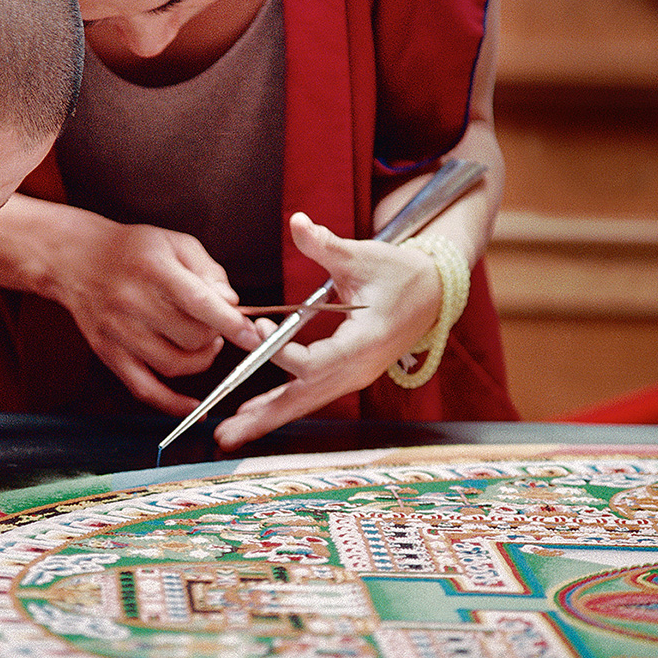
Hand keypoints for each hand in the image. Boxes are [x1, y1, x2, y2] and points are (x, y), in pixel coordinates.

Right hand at [50, 219, 260, 414]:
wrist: (75, 259)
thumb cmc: (132, 250)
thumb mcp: (175, 243)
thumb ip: (210, 271)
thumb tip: (232, 304)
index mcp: (153, 268)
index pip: (198, 302)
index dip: (230, 322)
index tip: (252, 335)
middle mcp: (132, 302)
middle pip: (191, 337)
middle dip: (215, 336)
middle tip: (216, 326)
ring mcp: (118, 332)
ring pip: (175, 365)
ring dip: (202, 360)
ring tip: (204, 344)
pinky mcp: (108, 354)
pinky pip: (145, 390)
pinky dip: (173, 404)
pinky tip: (196, 406)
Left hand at [213, 213, 441, 449]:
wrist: (431, 293)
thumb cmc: (398, 274)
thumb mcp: (363, 256)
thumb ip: (326, 245)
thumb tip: (298, 222)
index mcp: (365, 343)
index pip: (316, 362)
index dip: (281, 352)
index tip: (256, 328)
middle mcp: (357, 370)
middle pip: (304, 399)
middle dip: (264, 416)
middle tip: (226, 434)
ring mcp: (352, 377)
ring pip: (304, 404)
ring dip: (266, 419)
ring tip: (229, 435)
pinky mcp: (346, 376)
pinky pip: (309, 396)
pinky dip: (280, 406)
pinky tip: (253, 414)